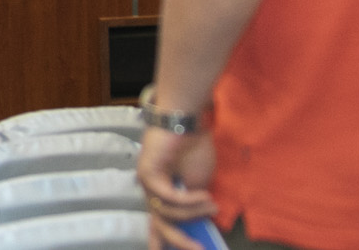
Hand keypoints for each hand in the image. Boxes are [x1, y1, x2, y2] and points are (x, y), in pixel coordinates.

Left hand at [136, 126, 216, 249]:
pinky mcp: (148, 174)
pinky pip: (169, 197)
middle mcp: (150, 191)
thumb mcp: (199, 184)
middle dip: (179, 242)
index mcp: (162, 194)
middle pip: (160, 225)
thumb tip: (200, 224)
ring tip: (212, 204)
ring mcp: (147, 182)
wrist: (187, 121)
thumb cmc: (194, 149)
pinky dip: (188, 200)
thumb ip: (194, 205)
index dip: (162, 243)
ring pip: (167, 213)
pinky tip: (204, 195)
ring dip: (194, 212)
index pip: (159, 224)